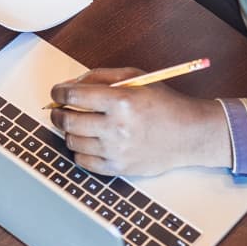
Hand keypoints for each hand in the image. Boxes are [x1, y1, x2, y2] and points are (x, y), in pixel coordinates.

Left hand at [49, 68, 231, 176]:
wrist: (188, 134)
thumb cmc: (162, 103)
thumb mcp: (134, 77)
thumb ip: (98, 77)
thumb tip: (68, 85)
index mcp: (120, 101)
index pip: (73, 96)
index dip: (58, 92)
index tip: (57, 93)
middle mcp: (116, 127)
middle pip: (67, 121)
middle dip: (58, 113)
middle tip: (60, 110)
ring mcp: (117, 151)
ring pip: (72, 142)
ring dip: (69, 132)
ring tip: (79, 125)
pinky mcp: (119, 168)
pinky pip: (83, 162)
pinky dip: (80, 150)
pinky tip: (89, 142)